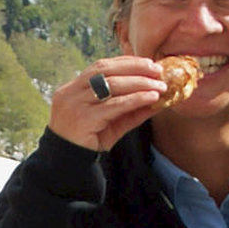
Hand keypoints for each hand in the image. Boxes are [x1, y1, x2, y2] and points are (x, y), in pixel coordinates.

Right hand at [48, 57, 164, 151]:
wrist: (68, 165)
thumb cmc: (89, 141)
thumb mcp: (111, 122)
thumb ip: (130, 109)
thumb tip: (156, 98)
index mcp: (73, 88)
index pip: (101, 66)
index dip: (126, 62)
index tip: (149, 63)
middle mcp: (71, 92)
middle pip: (106, 70)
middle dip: (136, 68)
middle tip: (158, 72)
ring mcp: (75, 105)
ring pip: (111, 85)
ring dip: (139, 83)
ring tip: (159, 86)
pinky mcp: (83, 119)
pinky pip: (114, 105)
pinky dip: (135, 99)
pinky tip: (151, 98)